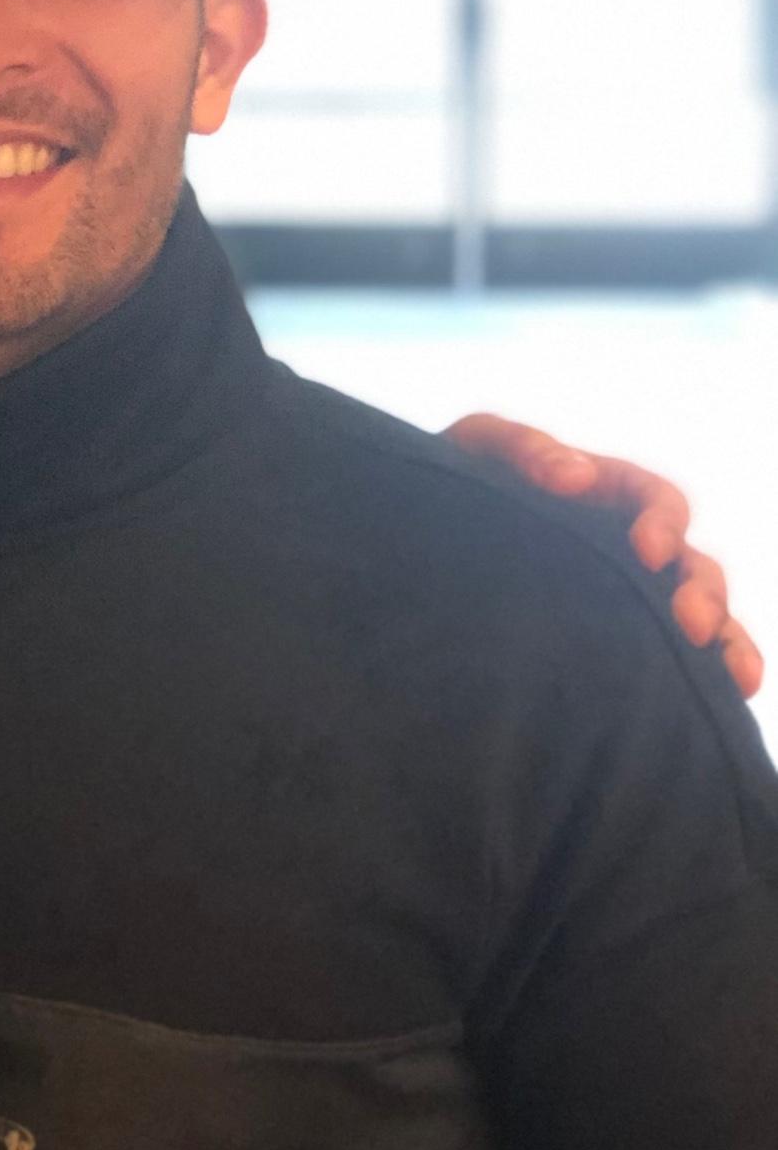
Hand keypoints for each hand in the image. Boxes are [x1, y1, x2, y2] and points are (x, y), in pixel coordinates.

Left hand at [444, 413, 763, 698]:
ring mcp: (623, 595)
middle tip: (692, 625)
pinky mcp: (609, 638)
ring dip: (724, 641)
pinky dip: (703, 677)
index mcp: (605, 494)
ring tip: (735, 677)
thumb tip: (576, 477)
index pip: (658, 501)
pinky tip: (714, 702)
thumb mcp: (476, 448)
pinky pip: (669, 658)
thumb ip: (522, 447)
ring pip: (698, 616)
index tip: (646, 552)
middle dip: (703, 594)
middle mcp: (626, 546)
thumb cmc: (452, 483)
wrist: (414, 542)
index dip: (663, 523)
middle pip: (691, 565)